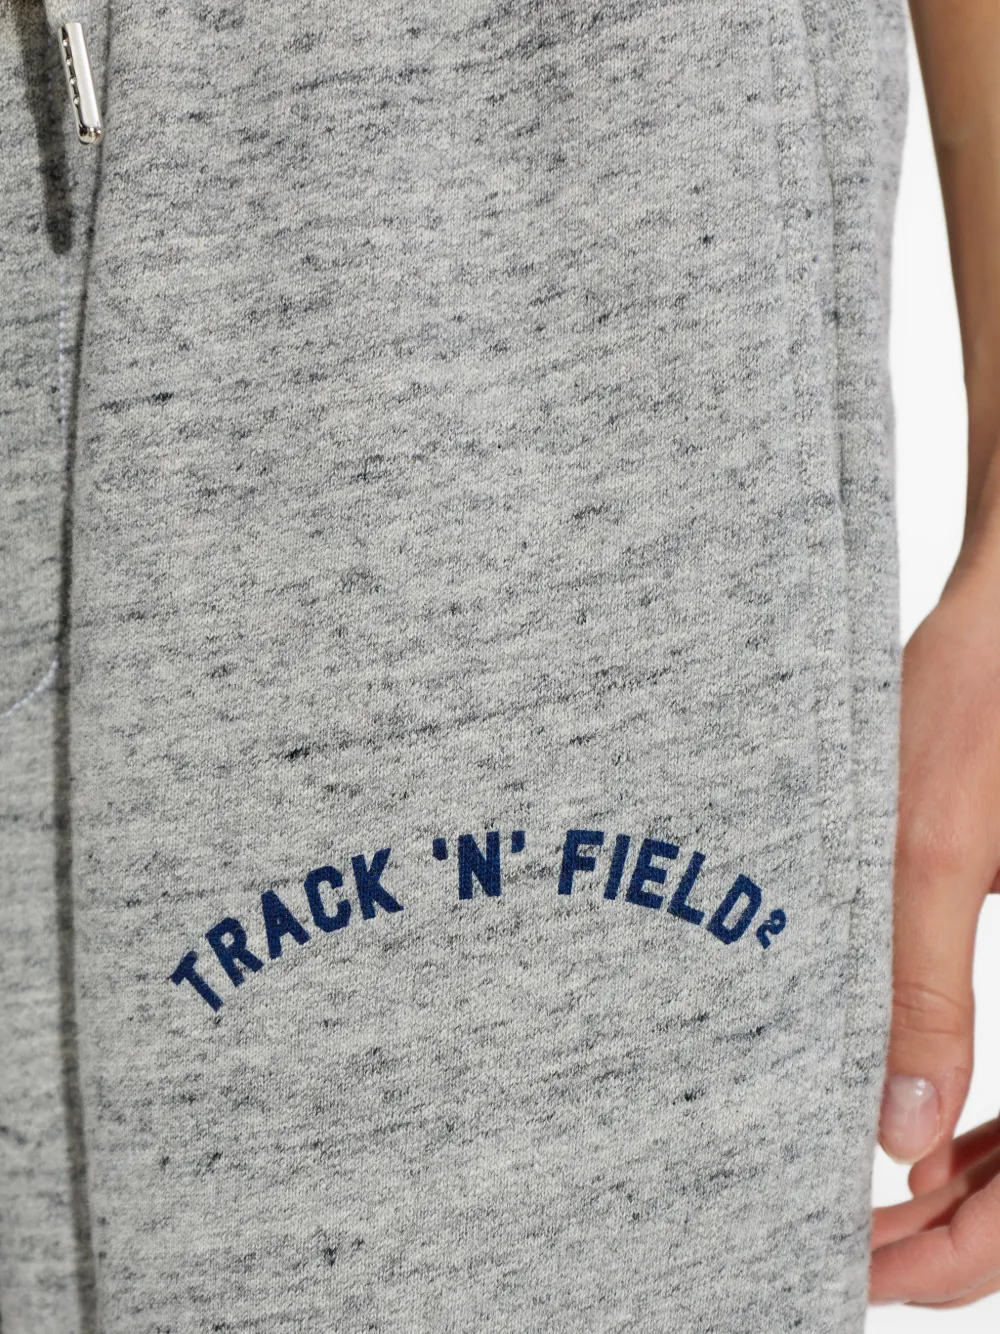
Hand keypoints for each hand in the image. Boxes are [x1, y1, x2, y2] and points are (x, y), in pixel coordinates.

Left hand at [868, 552, 999, 1306]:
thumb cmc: (979, 706)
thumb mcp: (931, 851)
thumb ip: (919, 991)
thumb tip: (897, 1134)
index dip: (955, 1257)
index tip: (857, 1268)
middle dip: (951, 1235)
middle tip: (844, 1247)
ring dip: (968, 1188)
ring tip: (864, 1202)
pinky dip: (984, 1124)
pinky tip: (917, 1130)